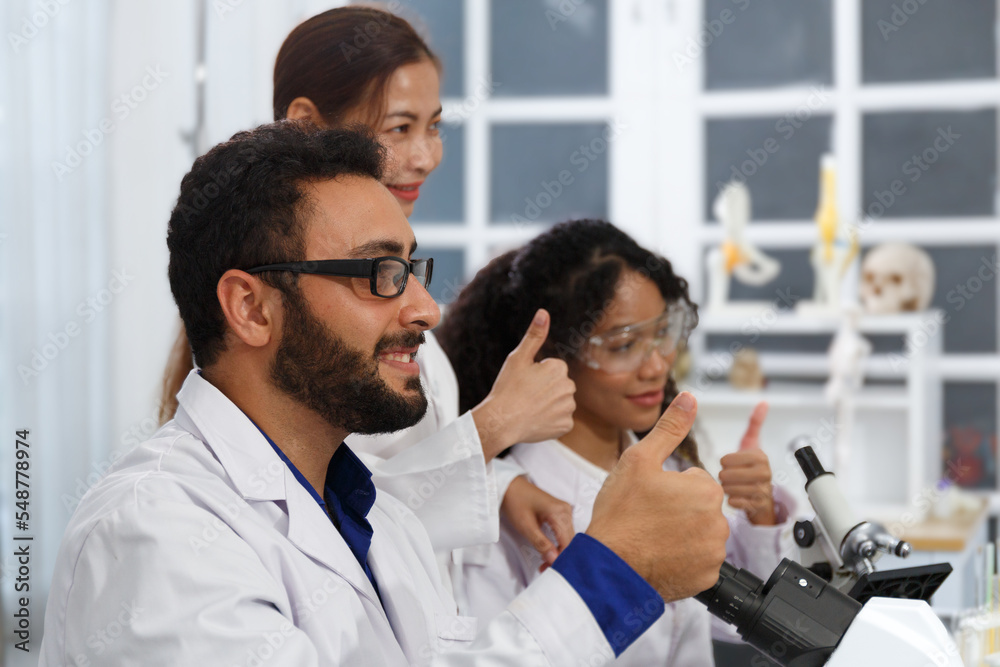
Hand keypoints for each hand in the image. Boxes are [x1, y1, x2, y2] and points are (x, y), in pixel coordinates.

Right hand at [471, 309, 575, 460]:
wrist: (501, 421)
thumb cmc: (508, 387)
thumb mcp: (518, 358)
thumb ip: (534, 335)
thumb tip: (543, 312)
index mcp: (559, 369)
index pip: (552, 369)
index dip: (536, 375)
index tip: (524, 382)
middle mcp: (569, 387)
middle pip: (558, 386)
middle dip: (546, 389)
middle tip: (525, 396)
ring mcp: (568, 408)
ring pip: (560, 403)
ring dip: (549, 405)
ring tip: (529, 409)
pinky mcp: (565, 426)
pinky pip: (560, 420)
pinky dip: (550, 421)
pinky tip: (535, 421)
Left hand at [500, 476, 574, 571]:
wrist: (509, 486)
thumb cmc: (515, 503)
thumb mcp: (526, 526)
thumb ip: (541, 544)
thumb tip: (554, 560)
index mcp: (560, 513)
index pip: (568, 543)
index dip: (561, 559)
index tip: (551, 571)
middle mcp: (566, 511)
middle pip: (570, 541)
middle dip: (560, 557)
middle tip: (545, 569)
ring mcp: (564, 511)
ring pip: (567, 538)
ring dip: (559, 552)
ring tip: (545, 564)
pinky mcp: (560, 513)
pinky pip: (563, 532)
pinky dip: (557, 544)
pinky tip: (549, 553)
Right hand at [586, 392, 728, 602]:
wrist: (610, 566)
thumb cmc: (621, 513)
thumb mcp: (639, 460)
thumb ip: (669, 428)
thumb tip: (690, 398)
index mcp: (706, 490)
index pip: (694, 481)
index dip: (669, 487)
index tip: (650, 498)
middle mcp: (718, 522)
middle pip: (699, 507)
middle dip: (679, 510)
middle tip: (649, 518)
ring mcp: (714, 552)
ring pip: (700, 533)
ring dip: (682, 534)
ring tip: (652, 538)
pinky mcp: (706, 577)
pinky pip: (698, 561)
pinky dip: (683, 559)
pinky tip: (661, 556)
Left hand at [718, 402, 776, 525]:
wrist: (763, 495)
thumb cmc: (752, 466)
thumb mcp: (752, 443)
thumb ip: (755, 423)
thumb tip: (763, 402)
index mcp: (760, 456)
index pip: (726, 460)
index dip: (724, 462)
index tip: (731, 463)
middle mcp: (765, 473)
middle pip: (725, 475)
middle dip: (724, 476)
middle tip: (732, 476)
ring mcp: (762, 491)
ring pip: (728, 489)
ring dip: (727, 489)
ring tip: (735, 486)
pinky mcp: (758, 507)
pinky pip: (734, 503)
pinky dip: (732, 500)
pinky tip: (738, 497)